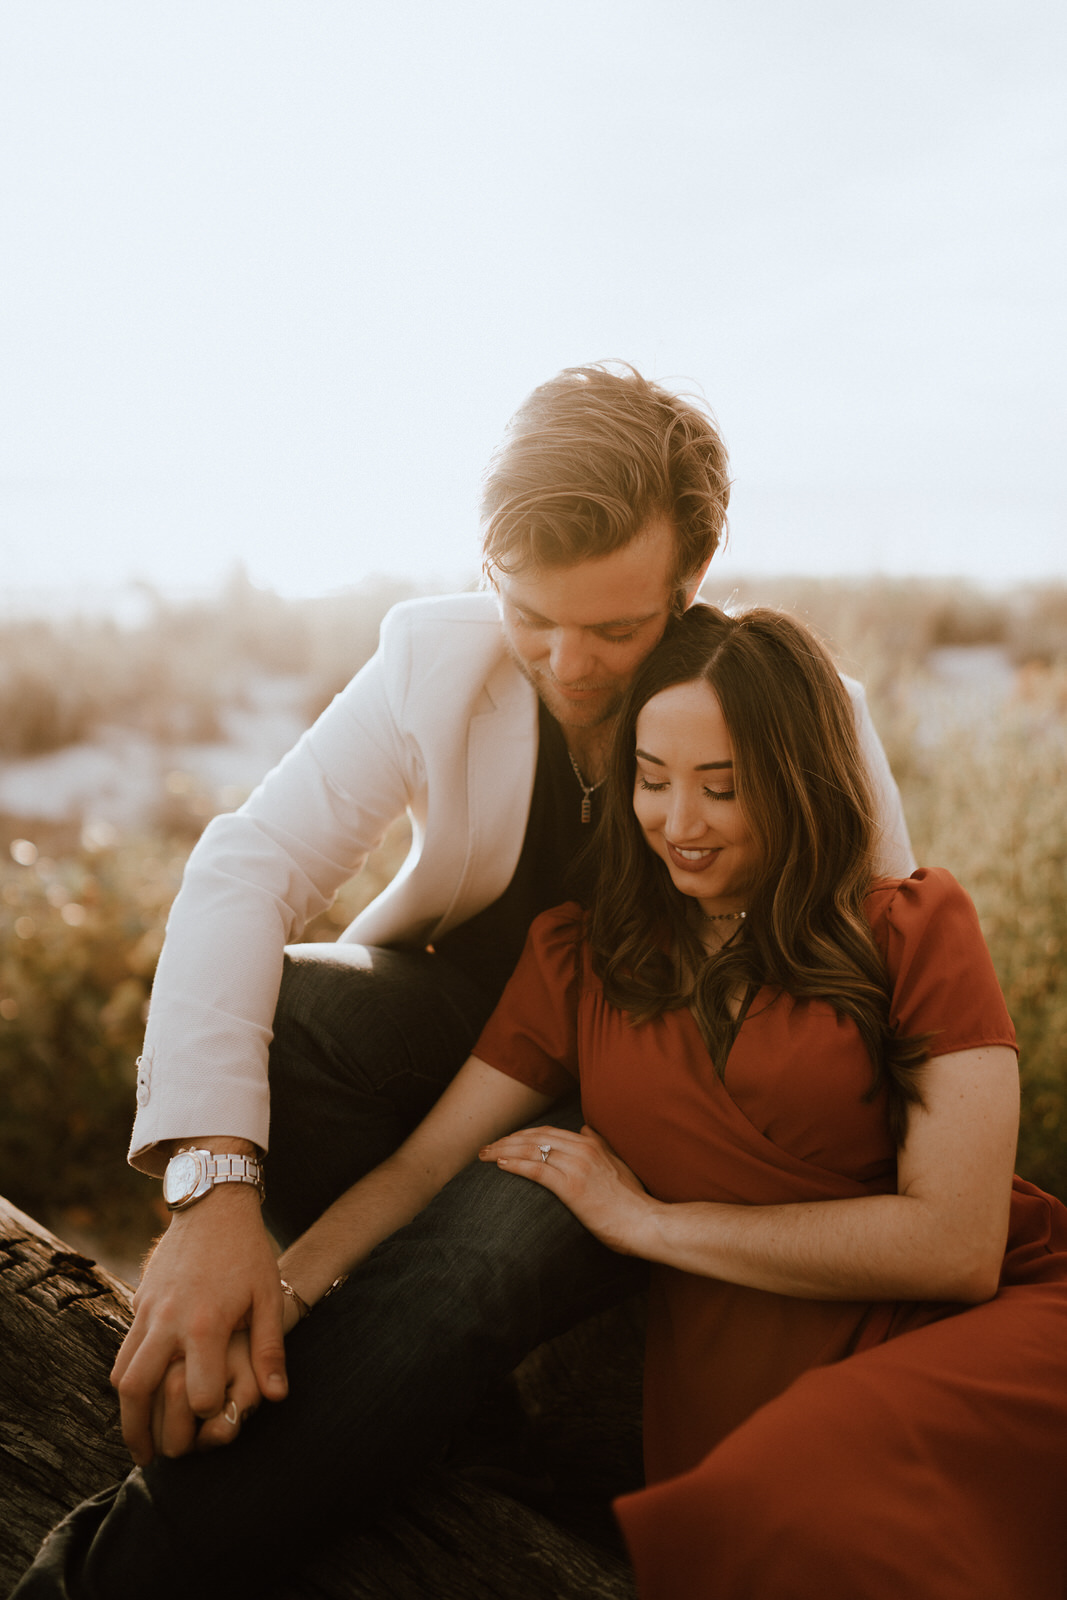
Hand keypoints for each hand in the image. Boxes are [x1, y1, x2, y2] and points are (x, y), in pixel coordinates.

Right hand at [111, 1184, 286, 1465]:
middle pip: (140, 1393)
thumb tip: (276, 1398)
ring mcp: (148, 1312)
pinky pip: (122, 1351)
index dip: (209, 1415)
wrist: (212, 1203)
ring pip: (122, 1375)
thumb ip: (269, 1349)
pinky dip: (124, 1381)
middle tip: (153, 1461)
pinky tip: (137, 1397)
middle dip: (144, 1434)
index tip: (218, 1421)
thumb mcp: (268, 1295)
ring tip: (137, 1441)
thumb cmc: (248, 1250)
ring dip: (126, 1414)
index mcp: (205, 1324)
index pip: (197, 1394)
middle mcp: (169, 1322)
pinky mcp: (139, 1302)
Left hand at [479, 1124, 653, 1255]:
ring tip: (484, 1156)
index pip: (547, 1132)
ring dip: (504, 1151)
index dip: (521, 1135)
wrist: (644, 1222)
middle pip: (535, 1137)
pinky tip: (500, 1166)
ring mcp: (577, 1166)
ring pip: (532, 1150)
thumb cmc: (630, 1201)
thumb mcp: (617, 1164)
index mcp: (591, 1144)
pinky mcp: (573, 1187)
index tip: (504, 1142)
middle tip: (485, 1148)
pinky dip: (516, 1165)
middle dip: (506, 1140)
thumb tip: (585, 1128)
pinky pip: (537, 1170)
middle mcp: (583, 1149)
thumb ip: (600, 1145)